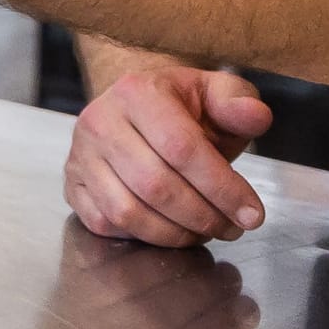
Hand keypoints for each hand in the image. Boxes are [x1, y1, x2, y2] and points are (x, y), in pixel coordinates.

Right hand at [64, 61, 272, 246]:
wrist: (139, 108)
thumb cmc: (183, 107)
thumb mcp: (216, 94)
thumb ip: (239, 102)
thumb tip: (256, 116)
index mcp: (138, 92)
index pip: (181, 148)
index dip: (221, 187)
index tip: (251, 213)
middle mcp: (100, 120)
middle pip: (155, 185)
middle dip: (203, 216)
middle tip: (232, 227)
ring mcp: (80, 155)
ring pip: (127, 211)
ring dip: (175, 233)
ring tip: (205, 230)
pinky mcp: (72, 184)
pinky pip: (105, 223)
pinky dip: (142, 236)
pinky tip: (171, 228)